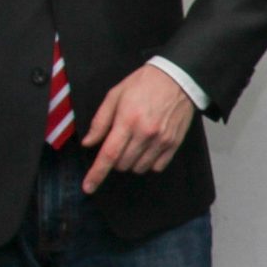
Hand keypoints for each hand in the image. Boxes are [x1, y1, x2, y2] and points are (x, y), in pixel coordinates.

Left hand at [80, 64, 196, 193]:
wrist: (177, 78)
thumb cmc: (143, 84)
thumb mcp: (114, 95)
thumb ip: (100, 121)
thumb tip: (88, 143)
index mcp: (127, 120)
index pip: (108, 155)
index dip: (96, 174)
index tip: (88, 187)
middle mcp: (145, 134)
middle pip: (122, 164)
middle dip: (115, 159)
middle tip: (118, 143)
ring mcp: (161, 140)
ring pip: (139, 168)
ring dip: (131, 162)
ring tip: (134, 144)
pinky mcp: (174, 144)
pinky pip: (157, 167)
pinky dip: (148, 163)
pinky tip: (147, 148)